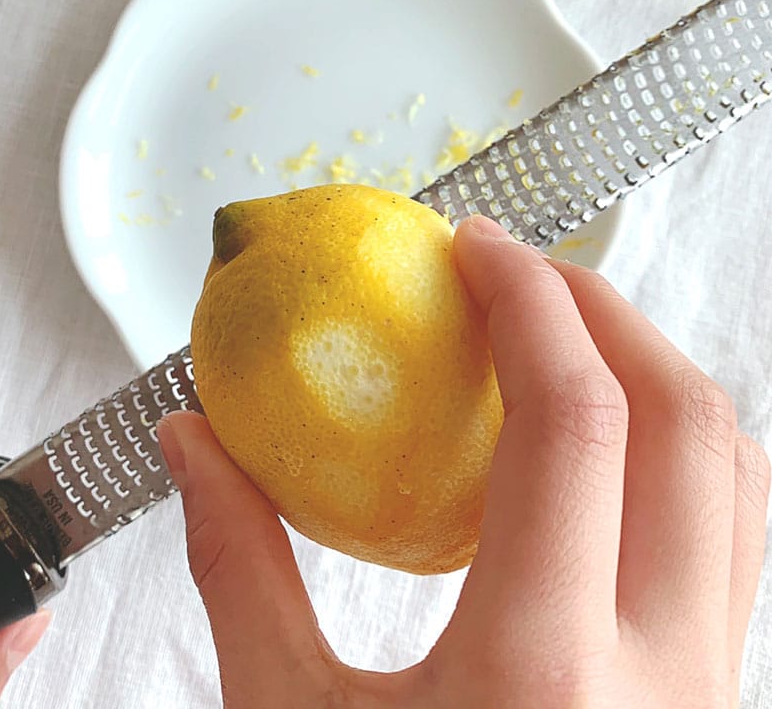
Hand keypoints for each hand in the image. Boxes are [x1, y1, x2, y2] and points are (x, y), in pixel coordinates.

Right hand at [158, 215, 769, 707]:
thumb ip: (237, 565)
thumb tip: (192, 440)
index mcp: (543, 672)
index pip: (577, 420)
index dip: (530, 301)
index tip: (476, 248)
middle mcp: (663, 677)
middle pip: (689, 421)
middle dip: (608, 310)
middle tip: (522, 271)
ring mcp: (710, 694)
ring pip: (736, 475)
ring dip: (654, 372)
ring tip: (564, 332)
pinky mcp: (713, 699)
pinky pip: (730, 534)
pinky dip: (676, 449)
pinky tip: (596, 443)